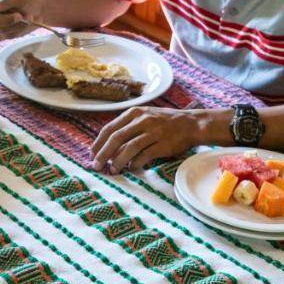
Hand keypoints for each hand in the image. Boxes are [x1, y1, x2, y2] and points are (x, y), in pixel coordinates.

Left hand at [90, 106, 228, 172]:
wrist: (191, 124)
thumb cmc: (165, 122)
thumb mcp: (144, 116)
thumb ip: (128, 127)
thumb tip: (108, 146)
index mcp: (134, 113)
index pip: (109, 128)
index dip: (98, 143)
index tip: (92, 154)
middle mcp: (142, 120)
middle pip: (116, 138)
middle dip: (103, 154)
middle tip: (96, 166)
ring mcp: (153, 132)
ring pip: (128, 148)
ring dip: (117, 161)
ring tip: (112, 170)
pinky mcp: (162, 144)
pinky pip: (144, 156)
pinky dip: (135, 164)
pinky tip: (131, 169)